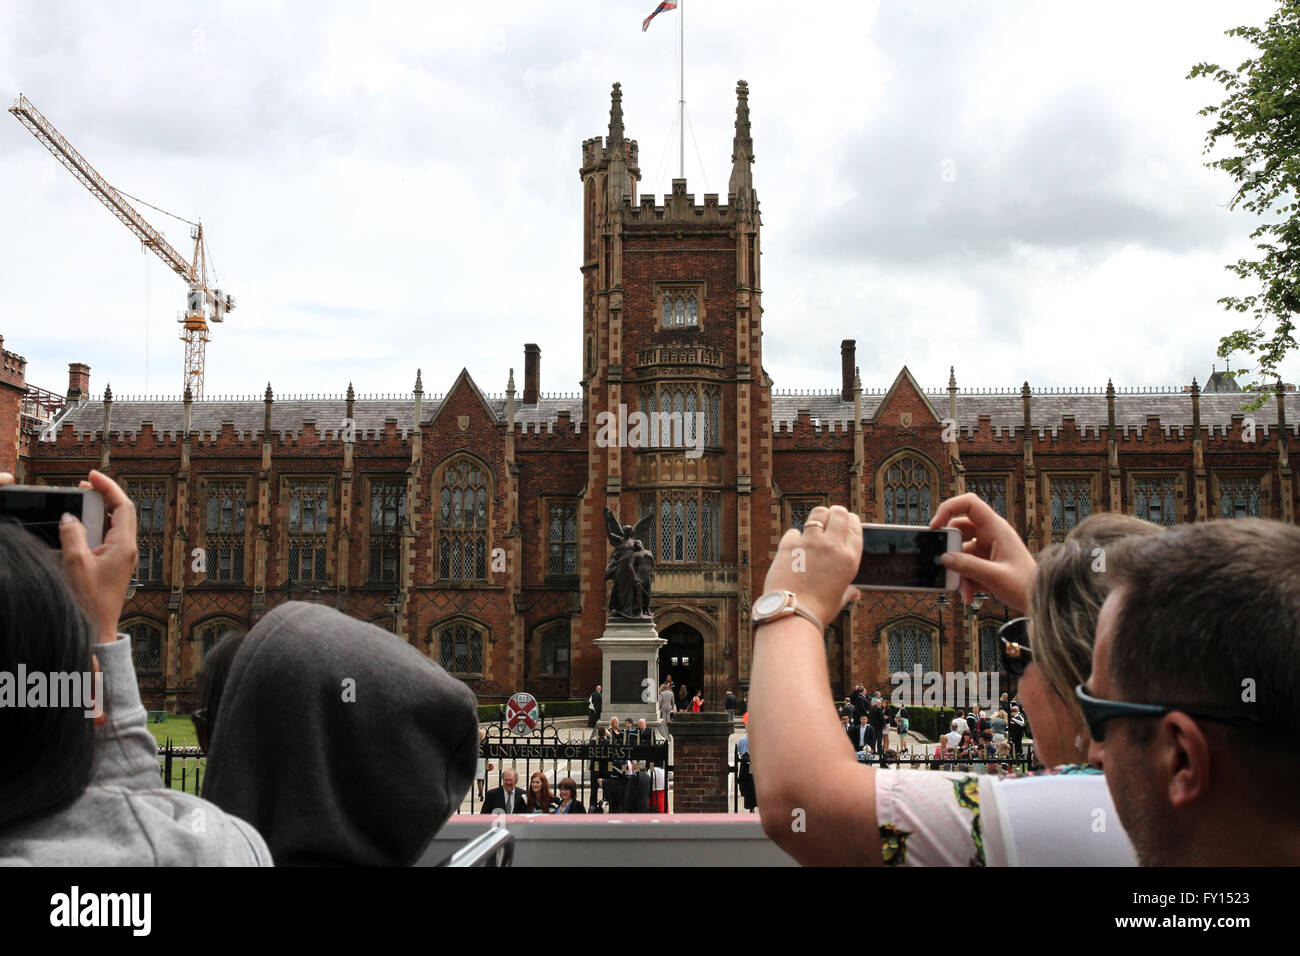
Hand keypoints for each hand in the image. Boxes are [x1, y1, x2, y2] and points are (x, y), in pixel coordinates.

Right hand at [59, 470, 137, 643]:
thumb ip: (72, 535)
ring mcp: (123, 558)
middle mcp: (128, 550)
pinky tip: (80, 527)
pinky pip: (108, 538)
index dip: (109, 487)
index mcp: (125, 545)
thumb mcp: (75, 563)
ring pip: (114, 525)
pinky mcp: (115, 566)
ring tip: (80, 502)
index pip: (123, 506)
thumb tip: (70, 517)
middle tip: (84, 487)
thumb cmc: (89, 601)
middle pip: (121, 513)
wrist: (96, 629)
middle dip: (104, 496)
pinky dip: (96, 527)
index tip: (92, 476)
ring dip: (98, 511)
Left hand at [762, 504, 861, 628]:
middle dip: (834, 513)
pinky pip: (794, 531)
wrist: (792, 613)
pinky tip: (793, 548)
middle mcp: (832, 546)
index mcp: (849, 559)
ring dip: (816, 518)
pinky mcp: (789, 544)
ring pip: (818, 514)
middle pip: (838, 513)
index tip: (846, 520)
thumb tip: (855, 593)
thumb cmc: (818, 610)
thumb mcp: (839, 600)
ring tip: (812, 526)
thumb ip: (848, 592)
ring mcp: (810, 543)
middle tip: (829, 519)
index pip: (855, 526)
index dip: (850, 520)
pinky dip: (794, 537)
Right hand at [929, 493, 1034, 611]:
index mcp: (996, 529)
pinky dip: (964, 580)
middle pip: (959, 530)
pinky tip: (969, 593)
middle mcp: (991, 535)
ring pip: (960, 551)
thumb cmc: (1026, 585)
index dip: (949, 508)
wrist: (1038, 600)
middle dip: (950, 549)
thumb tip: (945, 558)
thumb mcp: (995, 576)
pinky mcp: (985, 562)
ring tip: (963, 588)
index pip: (969, 504)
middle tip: (945, 563)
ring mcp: (987, 548)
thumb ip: (968, 567)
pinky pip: (965, 565)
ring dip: (957, 570)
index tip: (936, 525)